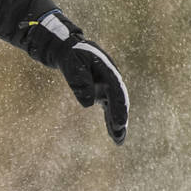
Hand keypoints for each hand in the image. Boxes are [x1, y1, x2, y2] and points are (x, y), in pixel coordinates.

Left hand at [26, 11, 128, 144]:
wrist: (69, 49)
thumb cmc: (72, 55)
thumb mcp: (73, 64)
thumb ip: (80, 82)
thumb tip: (88, 104)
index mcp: (108, 70)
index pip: (116, 92)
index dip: (119, 108)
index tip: (120, 122)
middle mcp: (111, 80)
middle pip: (119, 102)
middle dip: (120, 119)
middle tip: (120, 135)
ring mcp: (107, 87)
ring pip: (115, 108)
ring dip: (117, 124)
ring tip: (119, 141)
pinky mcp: (102, 93)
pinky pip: (108, 108)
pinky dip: (110, 120)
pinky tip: (114, 134)